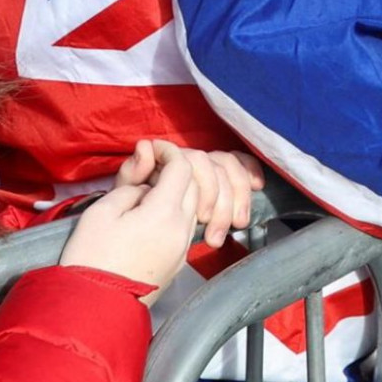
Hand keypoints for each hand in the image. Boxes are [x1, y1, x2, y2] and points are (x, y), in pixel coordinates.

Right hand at [59, 143, 200, 305]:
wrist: (91, 311)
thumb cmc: (90, 261)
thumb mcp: (101, 211)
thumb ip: (130, 180)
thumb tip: (147, 160)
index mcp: (165, 213)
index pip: (182, 167)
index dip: (167, 151)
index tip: (150, 150)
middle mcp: (182, 229)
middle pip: (194, 183)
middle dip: (175, 169)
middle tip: (146, 170)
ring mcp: (183, 248)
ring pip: (193, 204)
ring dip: (178, 191)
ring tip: (145, 193)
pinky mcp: (178, 262)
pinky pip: (186, 225)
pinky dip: (176, 211)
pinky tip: (150, 215)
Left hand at [115, 139, 263, 248]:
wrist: (131, 236)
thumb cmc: (128, 214)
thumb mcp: (123, 197)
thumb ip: (133, 173)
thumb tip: (147, 145)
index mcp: (168, 160)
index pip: (196, 161)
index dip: (205, 188)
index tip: (202, 218)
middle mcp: (189, 158)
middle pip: (219, 166)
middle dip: (223, 201)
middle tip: (215, 234)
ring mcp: (204, 167)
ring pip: (231, 169)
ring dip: (238, 198)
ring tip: (237, 225)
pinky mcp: (218, 178)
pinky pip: (240, 165)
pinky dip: (250, 171)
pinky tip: (257, 186)